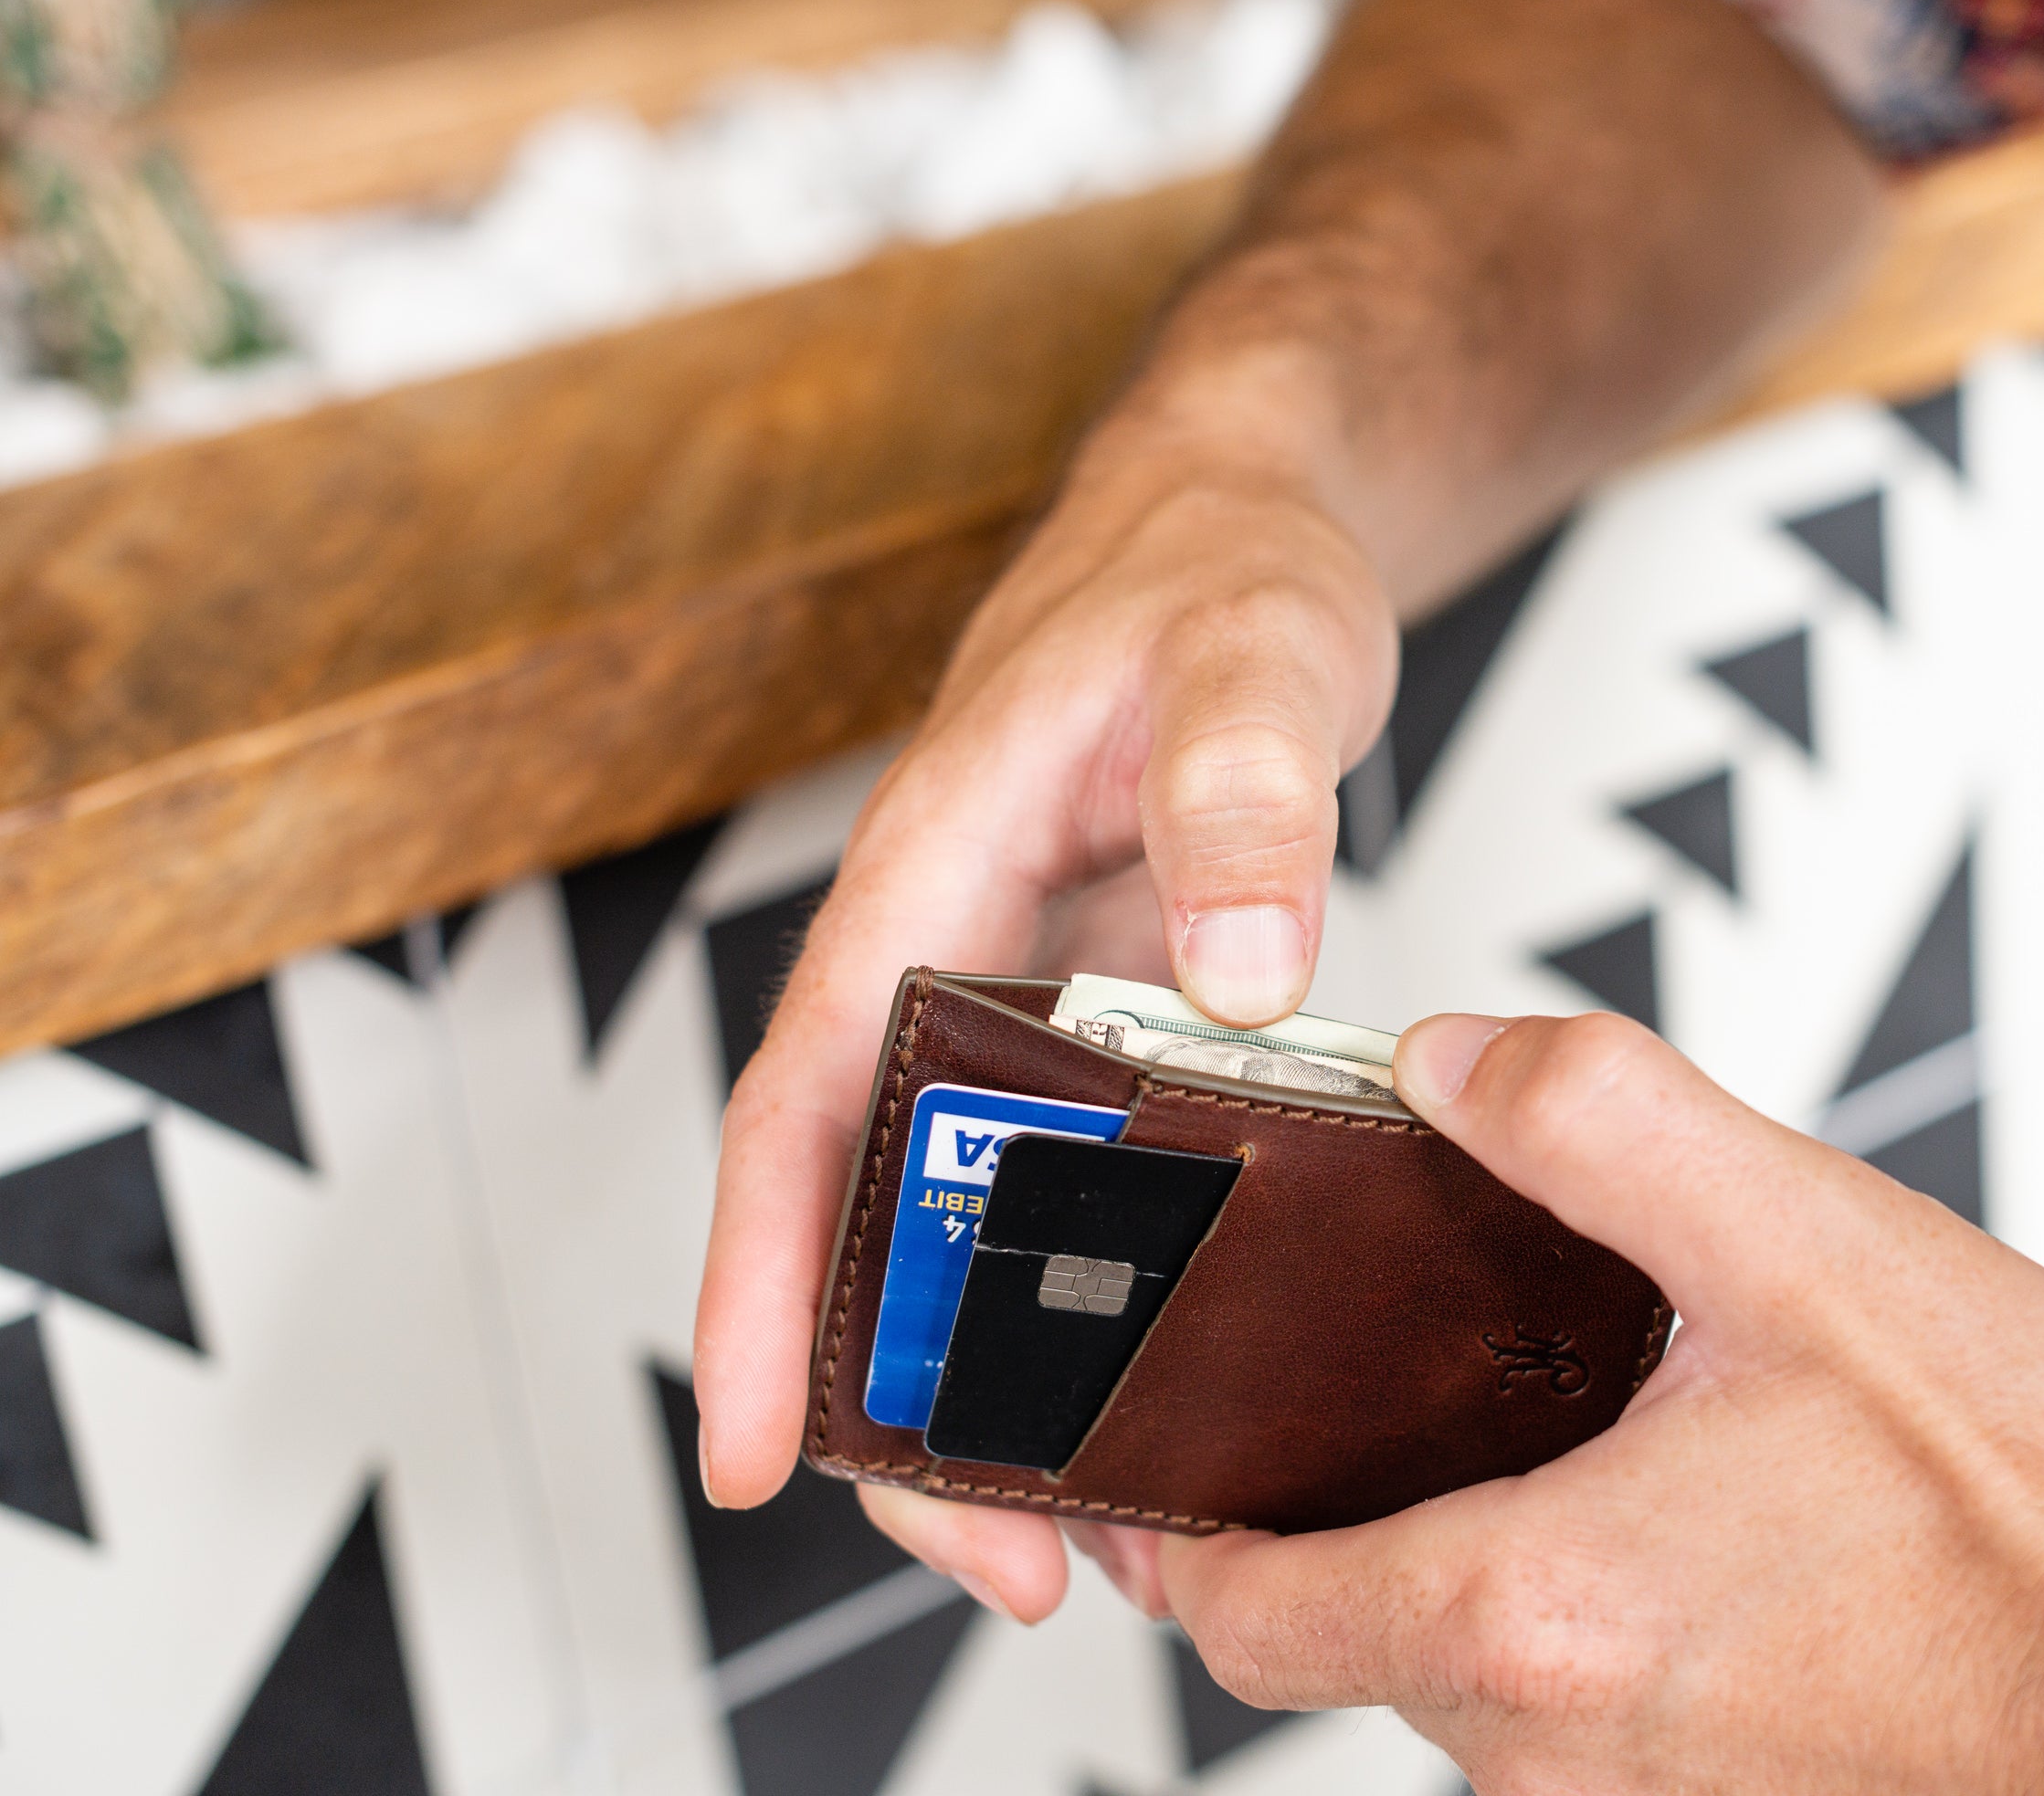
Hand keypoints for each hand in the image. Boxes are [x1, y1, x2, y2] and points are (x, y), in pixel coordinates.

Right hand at [692, 397, 1397, 1596]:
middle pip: (875, 1214)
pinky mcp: (1103, 1021)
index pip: (806, 1100)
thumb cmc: (1215, 568)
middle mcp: (950, 954)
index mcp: (930, 871)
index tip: (747, 1444)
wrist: (1244, 523)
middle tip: (1013, 1565)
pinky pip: (1075, 1187)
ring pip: (972, 1225)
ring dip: (1017, 1384)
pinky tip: (1189, 1396)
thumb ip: (1241, 787)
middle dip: (910, 1403)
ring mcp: (1026, 999)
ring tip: (1112, 1540)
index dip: (762, 1277)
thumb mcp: (1249, 649)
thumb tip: (1240, 964)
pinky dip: (1109, 1303)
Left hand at [1143, 1013, 2043, 1791]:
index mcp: (1531, 1616)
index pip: (1244, 1614)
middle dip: (1378, 1514)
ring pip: (1497, 1687)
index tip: (1158, 1474)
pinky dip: (1627, 1636)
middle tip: (1432, 1394)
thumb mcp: (1807, 1244)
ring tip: (1625, 1444)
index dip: (1181, 1531)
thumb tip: (1452, 1064)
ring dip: (1522, 1567)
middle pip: (1364, 1640)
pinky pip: (1612, 1733)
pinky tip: (1734, 1546)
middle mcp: (1560, 1759)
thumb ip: (1598, 1124)